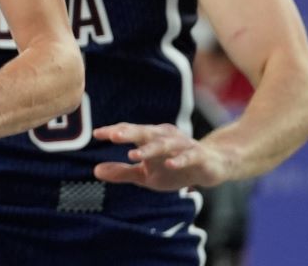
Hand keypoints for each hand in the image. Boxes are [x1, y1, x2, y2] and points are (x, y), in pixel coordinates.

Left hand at [92, 122, 229, 190]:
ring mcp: (183, 145)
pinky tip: (169, 163)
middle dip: (129, 133)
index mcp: (151, 137)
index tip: (96, 134)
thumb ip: (122, 172)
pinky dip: (179, 159)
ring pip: (164, 144)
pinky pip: (188, 156)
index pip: (130, 132)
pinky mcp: (199, 156)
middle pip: (145, 133)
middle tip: (113, 136)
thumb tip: (95, 171)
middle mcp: (166, 137)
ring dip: (149, 149)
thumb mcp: (146, 175)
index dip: (114, 132)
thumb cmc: (174, 168)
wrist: (212, 167)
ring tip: (132, 155)